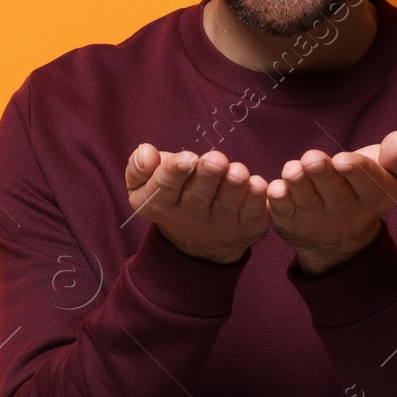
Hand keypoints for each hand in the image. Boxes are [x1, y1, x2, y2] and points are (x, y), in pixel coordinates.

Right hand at [126, 145, 269, 264]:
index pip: (164, 188)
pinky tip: (258, 185)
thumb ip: (138, 166)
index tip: (186, 158)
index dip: (174, 172)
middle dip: (208, 176)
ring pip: (227, 205)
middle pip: (198, 196)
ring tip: (238, 172)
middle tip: (216, 160)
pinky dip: (256, 200)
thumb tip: (147, 154)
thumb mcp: (144, 185)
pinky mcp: (247, 228)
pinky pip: (252, 214)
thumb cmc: (173, 195)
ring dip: (233, 187)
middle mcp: (190, 218)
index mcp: (160, 204)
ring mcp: (220, 225)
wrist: (199, 243)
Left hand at [267, 131, 396, 275]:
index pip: (367, 183)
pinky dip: (276, 200)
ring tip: (293, 170)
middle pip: (332, 190)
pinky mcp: (289, 221)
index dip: (356, 171)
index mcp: (371, 196)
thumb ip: (396, 159)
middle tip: (313, 159)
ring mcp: (314, 217)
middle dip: (322, 174)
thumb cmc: (365, 190)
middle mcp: (342, 210)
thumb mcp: (390, 178)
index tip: (344, 160)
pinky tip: (273, 188)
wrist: (340, 237)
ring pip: (305, 199)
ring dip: (298, 184)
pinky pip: (281, 211)